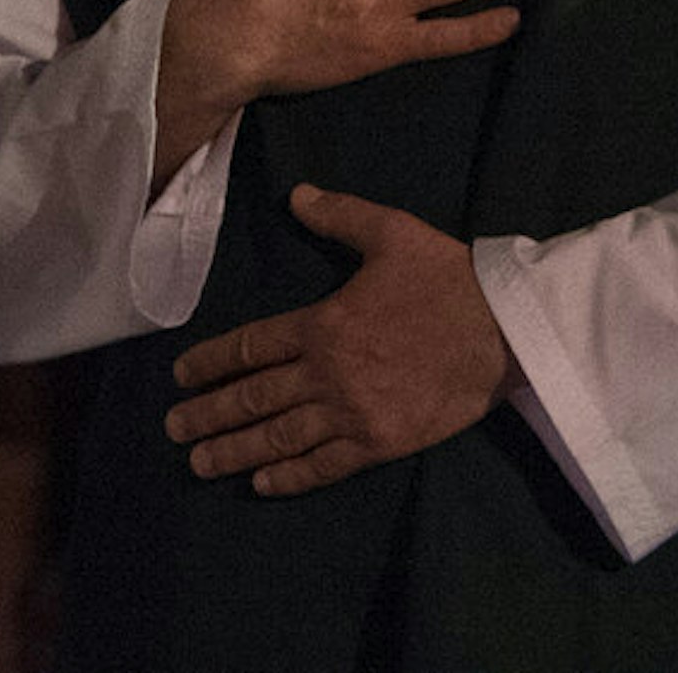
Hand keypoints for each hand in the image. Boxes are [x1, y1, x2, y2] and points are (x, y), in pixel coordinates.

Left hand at [162, 185, 513, 495]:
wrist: (503, 330)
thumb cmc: (446, 277)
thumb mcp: (391, 231)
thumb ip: (338, 214)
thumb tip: (295, 194)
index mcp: (323, 322)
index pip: (250, 347)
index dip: (210, 362)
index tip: (180, 377)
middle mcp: (327, 372)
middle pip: (253, 398)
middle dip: (208, 415)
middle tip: (174, 429)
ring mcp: (352, 412)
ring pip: (279, 437)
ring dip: (235, 452)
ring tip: (200, 463)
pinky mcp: (380, 441)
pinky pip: (324, 465)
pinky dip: (290, 477)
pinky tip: (262, 484)